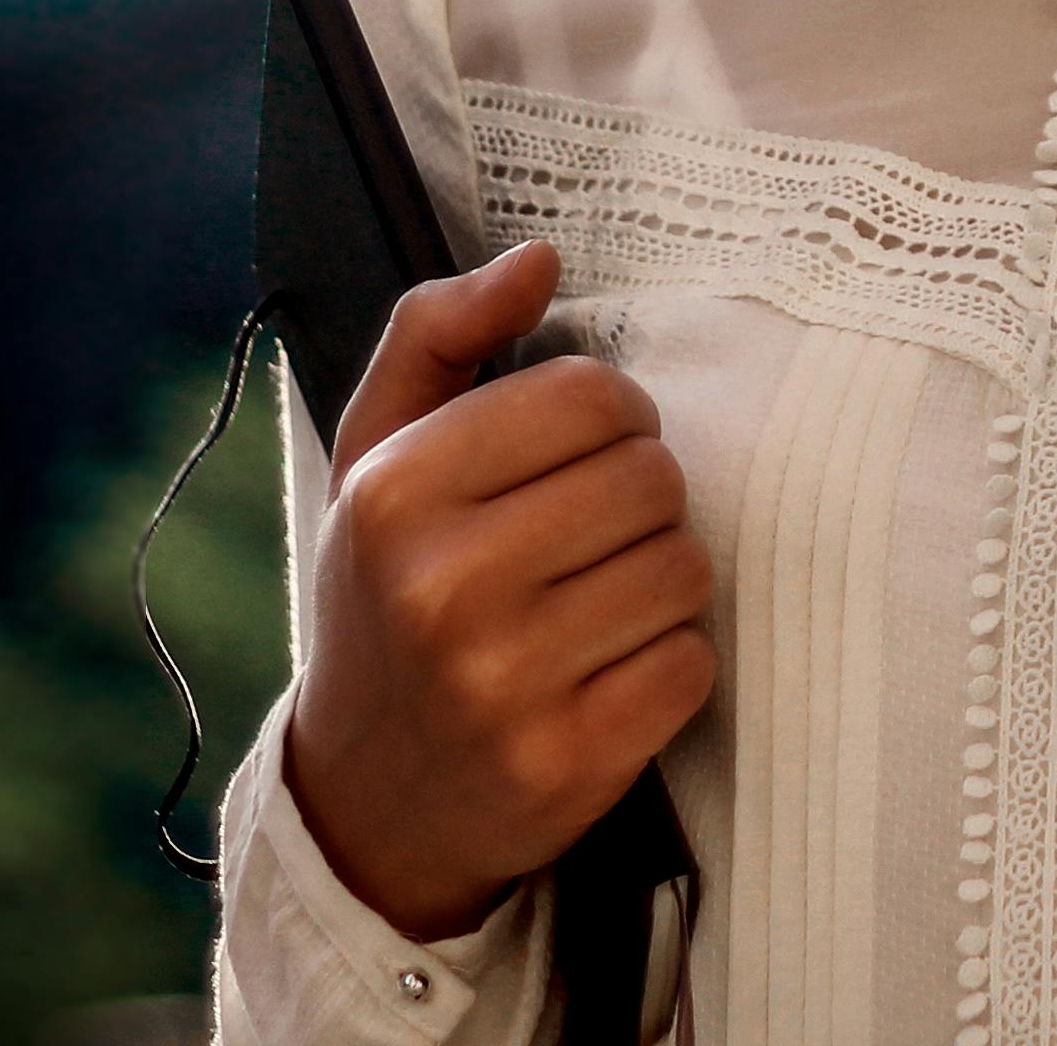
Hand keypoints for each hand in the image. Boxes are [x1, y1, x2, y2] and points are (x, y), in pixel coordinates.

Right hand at [283, 241, 717, 940]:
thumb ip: (441, 334)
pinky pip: (692, 664)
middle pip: (652, 477)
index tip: (577, 459)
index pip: (591, 394)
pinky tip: (604, 676)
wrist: (365, 800)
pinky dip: (668, 665)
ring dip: (659, 581)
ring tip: (592, 607)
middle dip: (639, 501)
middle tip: (586, 542)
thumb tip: (538, 256)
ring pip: (684, 567)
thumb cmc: (386, 597)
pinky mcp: (566, 760)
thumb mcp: (376, 457)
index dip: (611, 418)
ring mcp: (504, 681)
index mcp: (397, 490)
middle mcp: (442, 584)